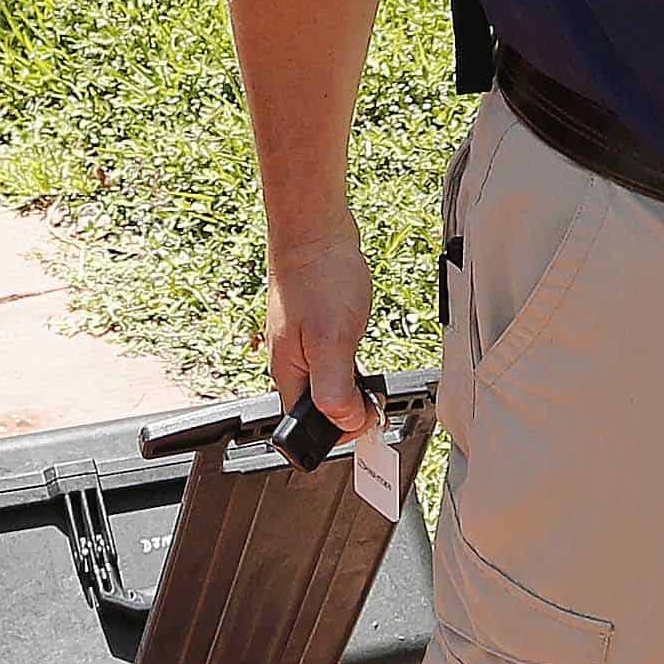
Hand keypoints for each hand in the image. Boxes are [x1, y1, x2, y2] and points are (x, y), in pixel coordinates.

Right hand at [262, 230, 382, 441]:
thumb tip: (346, 423)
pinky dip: (351, 365)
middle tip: (374, 401)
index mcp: (288, 374)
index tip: (365, 423)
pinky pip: (332, 360)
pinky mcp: (316, 328)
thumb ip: (335, 388)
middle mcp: (292, 364)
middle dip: (347, 412)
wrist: (313, 230)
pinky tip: (360, 351)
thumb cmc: (319, 278)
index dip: (337, 433)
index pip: (304, 426)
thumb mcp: (332, 342)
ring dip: (351, 389)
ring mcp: (303, 345)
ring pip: (327, 384)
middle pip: (317, 409)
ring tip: (372, 382)